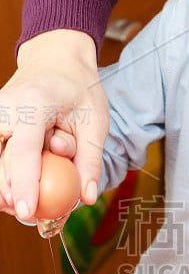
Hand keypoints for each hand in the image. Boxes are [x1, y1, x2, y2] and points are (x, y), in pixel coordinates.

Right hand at [0, 30, 108, 218]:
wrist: (55, 60)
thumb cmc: (79, 89)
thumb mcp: (95, 121)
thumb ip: (90, 159)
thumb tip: (87, 197)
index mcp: (33, 104)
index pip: (24, 153)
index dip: (24, 185)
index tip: (25, 210)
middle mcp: (5, 108)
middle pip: (3, 163)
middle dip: (16, 191)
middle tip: (32, 213)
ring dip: (15, 181)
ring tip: (32, 192)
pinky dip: (11, 173)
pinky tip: (20, 189)